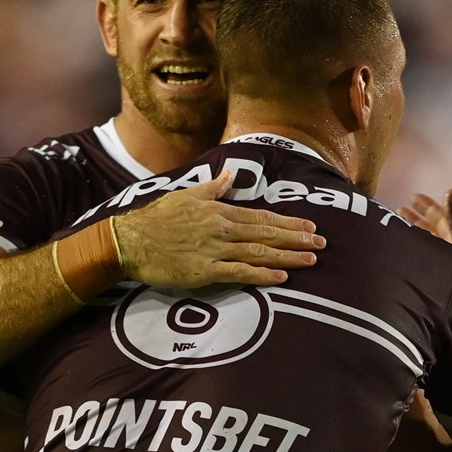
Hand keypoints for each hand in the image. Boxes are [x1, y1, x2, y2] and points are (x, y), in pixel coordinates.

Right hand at [112, 171, 322, 287]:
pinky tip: (281, 277)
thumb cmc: (156, 218)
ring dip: (288, 257)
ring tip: (311, 260)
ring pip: (259, 253)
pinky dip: (262, 275)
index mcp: (219, 212)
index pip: (262, 217)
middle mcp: (221, 230)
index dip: (288, 222)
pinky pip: (239, 273)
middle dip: (297, 239)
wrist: (130, 241)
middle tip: (322, 244)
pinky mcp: (204, 272)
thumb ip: (214, 187)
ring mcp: (214, 251)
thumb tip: (231, 174)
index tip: (310, 226)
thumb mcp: (187, 194)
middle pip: (267, 235)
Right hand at [399, 189, 451, 271]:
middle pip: (433, 229)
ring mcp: (442, 265)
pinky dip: (411, 248)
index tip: (413, 197)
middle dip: (418, 217)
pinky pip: (421, 258)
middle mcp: (451, 251)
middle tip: (400, 208)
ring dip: (412, 232)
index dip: (429, 206)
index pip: (443, 218)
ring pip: (426, 243)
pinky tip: (398, 247)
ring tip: (396, 225)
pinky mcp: (433, 278)